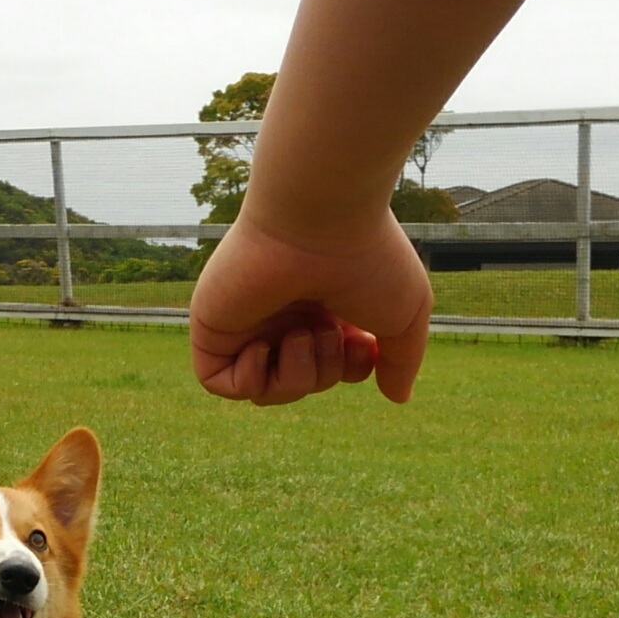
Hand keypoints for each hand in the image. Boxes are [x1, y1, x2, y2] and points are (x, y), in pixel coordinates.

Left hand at [187, 207, 433, 405]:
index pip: (332, 364)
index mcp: (323, 306)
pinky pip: (219, 382)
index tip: (362, 342)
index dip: (350, 368)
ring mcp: (247, 318)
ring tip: (302, 333)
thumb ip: (402, 360)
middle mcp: (283, 312)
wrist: (321, 219)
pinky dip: (248, 380)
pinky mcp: (212, 323)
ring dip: (294, 378)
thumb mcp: (406, 317)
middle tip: (329, 331)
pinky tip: (263, 344)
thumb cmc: (369, 259)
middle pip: (301, 382)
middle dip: (325, 374)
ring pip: (264, 388)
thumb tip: (399, 398)